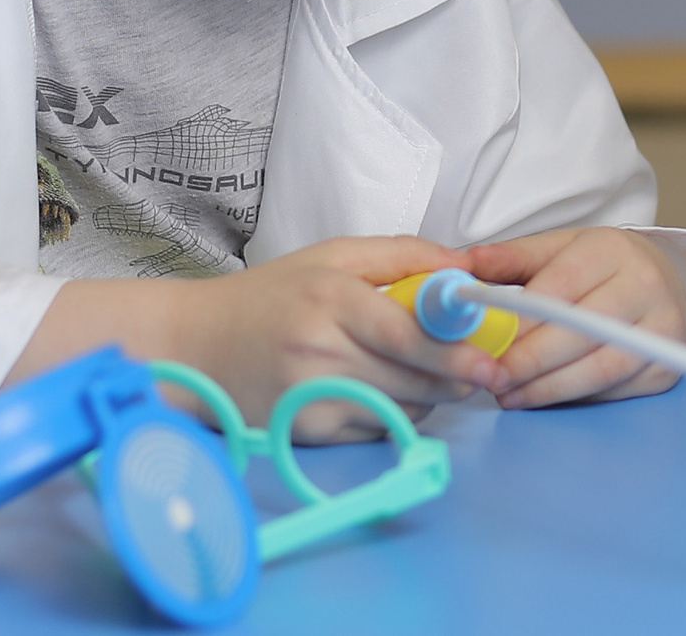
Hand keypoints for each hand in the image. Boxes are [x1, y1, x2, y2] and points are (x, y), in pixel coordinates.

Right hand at [12, 235, 505, 442]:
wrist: (193, 346)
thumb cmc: (268, 297)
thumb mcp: (330, 256)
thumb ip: (401, 255)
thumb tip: (465, 266)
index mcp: (331, 297)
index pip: (408, 331)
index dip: (456, 350)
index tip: (492, 360)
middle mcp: (320, 348)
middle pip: (413, 377)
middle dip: (455, 378)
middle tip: (483, 375)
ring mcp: (311, 395)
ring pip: (400, 407)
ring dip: (427, 396)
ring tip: (422, 375)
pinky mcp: (305, 430)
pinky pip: (372, 428)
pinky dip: (389, 414)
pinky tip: (377, 392)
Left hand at [466, 227, 685, 407]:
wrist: (662, 281)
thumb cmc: (600, 266)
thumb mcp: (558, 248)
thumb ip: (511, 257)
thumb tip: (465, 264)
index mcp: (612, 250)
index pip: (561, 289)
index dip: (521, 322)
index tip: (488, 344)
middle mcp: (645, 286)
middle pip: (582, 332)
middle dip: (530, 362)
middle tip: (493, 378)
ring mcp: (662, 330)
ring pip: (600, 368)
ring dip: (549, 388)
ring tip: (511, 395)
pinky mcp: (667, 368)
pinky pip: (615, 390)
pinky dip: (575, 398)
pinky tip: (544, 397)